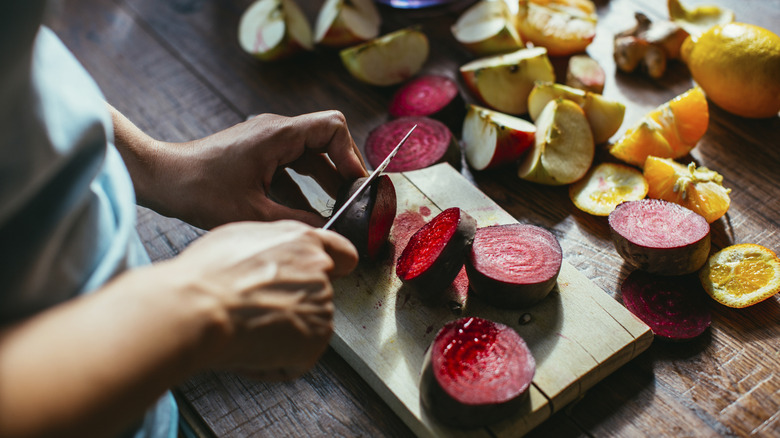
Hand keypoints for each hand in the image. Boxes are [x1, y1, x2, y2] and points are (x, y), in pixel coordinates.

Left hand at [113, 108, 367, 228]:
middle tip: (353, 199)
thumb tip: (328, 232)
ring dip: (325, 179)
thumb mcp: (254, 213)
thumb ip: (297, 221)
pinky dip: (304, 186)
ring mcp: (265, 141)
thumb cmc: (200, 190)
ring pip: (310, 154)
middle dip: (342, 169)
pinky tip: (308, 212)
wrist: (162, 179)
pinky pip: (291, 165)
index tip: (356, 184)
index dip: (351, 154)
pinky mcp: (257, 154)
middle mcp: (275, 131)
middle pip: (326, 140)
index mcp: (278, 135)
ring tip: (338, 208)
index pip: (333, 127)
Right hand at [169, 220, 357, 379]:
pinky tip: (250, 347)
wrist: (199, 307)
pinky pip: (297, 359)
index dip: (336, 268)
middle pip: (318, 295)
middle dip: (292, 306)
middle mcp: (319, 270)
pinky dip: (275, 363)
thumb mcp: (241, 238)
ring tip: (246, 328)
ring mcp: (322, 305)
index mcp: (303, 241)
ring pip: (305, 327)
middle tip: (256, 310)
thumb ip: (273, 247)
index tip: (333, 276)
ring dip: (282, 335)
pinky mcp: (317, 338)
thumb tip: (273, 259)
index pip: (342, 254)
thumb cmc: (208, 275)